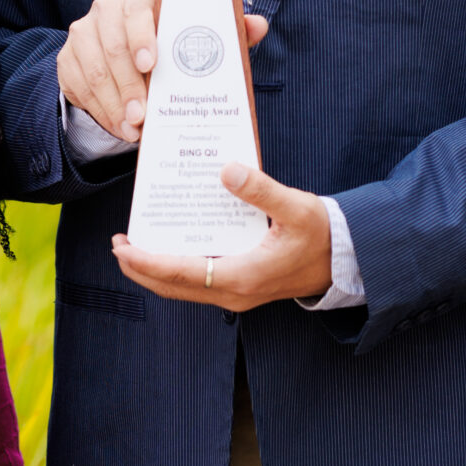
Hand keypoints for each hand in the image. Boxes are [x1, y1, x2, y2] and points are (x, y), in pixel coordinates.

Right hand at [58, 0, 267, 142]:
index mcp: (139, 1)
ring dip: (114, 104)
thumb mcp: (197, 42)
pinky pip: (77, 87)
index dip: (142, 37)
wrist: (128, 63)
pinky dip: (100, 111)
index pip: (137, 11)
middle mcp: (106, 12)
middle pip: (113, 47)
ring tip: (132, 129)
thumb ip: (227, 34)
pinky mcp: (67, 60)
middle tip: (142, 116)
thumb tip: (258, 24)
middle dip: (129, 86)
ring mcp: (82, 36)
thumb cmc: (170, 49)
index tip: (151, 66)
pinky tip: (118, 127)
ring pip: (94, 71)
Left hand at [112, 163, 332, 308]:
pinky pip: (198, 284)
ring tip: (136, 247)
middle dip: (142, 268)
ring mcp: (237, 294)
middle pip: (173, 287)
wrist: (346, 260)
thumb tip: (226, 171)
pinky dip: (177, 270)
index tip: (123, 248)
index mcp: (241, 276)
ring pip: (183, 289)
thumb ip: (261, 190)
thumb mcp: (296, 208)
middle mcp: (234, 293)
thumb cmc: (323, 235)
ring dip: (156, 272)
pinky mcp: (242, 288)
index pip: (180, 273)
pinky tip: (173, 247)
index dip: (147, 262)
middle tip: (119, 244)